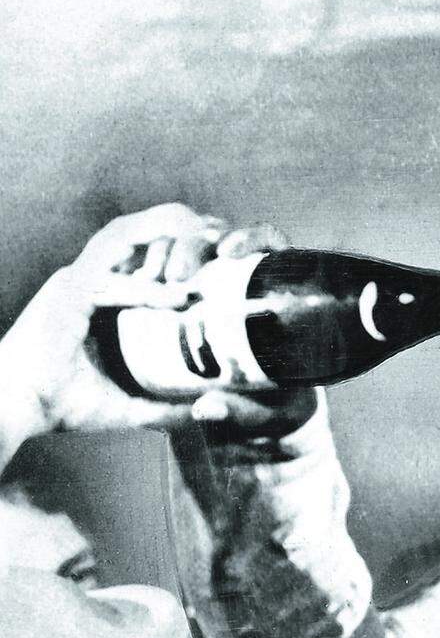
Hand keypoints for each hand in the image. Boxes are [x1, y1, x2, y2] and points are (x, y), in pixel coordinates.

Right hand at [0, 203, 313, 448]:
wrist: (16, 407)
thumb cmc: (59, 403)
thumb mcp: (125, 404)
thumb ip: (161, 405)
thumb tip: (200, 413)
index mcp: (98, 293)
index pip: (140, 254)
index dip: (177, 243)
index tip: (217, 248)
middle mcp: (86, 278)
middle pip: (135, 234)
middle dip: (178, 225)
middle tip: (222, 232)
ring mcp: (74, 282)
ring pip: (122, 239)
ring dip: (164, 232)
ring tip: (206, 234)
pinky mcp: (66, 297)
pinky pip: (110, 284)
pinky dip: (146, 288)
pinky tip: (179, 294)